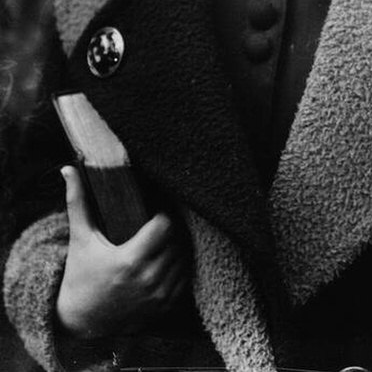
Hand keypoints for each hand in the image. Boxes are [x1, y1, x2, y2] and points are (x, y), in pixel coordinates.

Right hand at [54, 166, 190, 337]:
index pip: (166, 225)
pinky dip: (179, 267)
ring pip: (184, 258)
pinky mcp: (166, 306)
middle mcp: (148, 278)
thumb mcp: (81, 239)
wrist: (81, 320)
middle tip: (160, 226)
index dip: (162, 216)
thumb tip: (69, 169)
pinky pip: (186, 278)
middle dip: (170, 231)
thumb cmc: (80, 275)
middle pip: (177, 240)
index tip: (155, 214)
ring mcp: (159, 295)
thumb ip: (78, 202)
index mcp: (130, 260)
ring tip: (164, 241)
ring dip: (177, 248)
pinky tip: (168, 260)